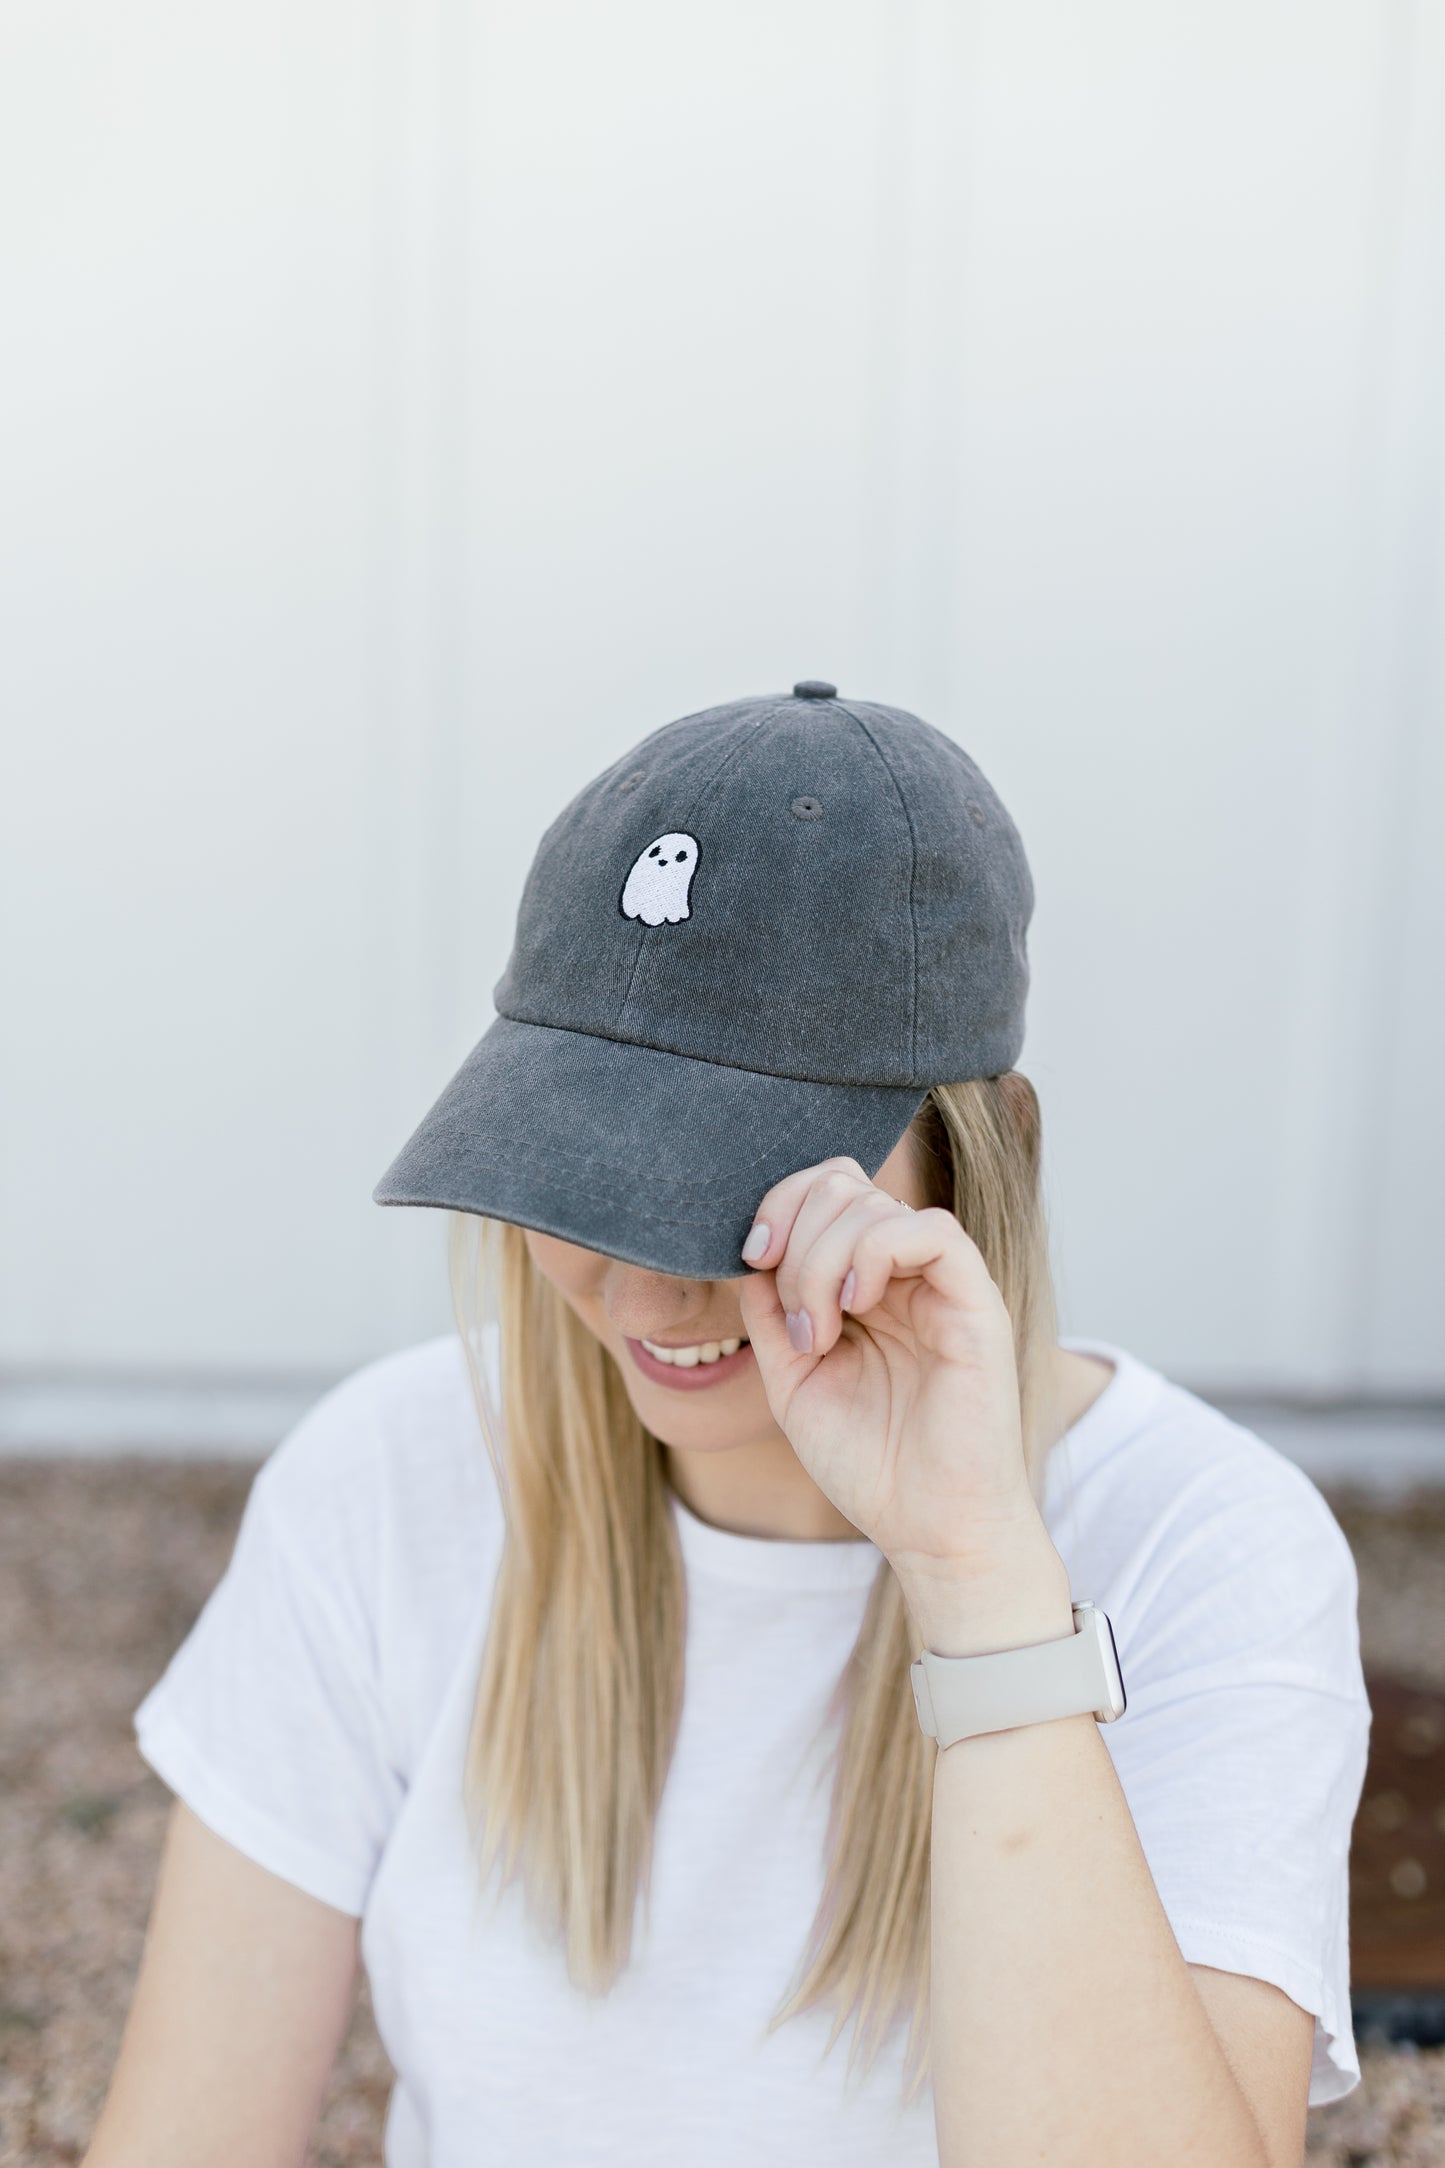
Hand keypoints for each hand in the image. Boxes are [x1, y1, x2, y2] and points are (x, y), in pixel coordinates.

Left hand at [737, 1155, 1058, 1590]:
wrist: (930, 1528)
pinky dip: (877, 1252)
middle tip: (793, 1313)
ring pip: (876, 1205)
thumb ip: (769, 1313)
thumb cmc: (869, 1463)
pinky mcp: (976, 1302)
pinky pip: (933, 1232)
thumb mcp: (790, 1380)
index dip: (780, 1204)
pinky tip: (855, 1304)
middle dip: (795, 1233)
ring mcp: (942, 1284)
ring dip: (822, 1259)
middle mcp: (905, 1273)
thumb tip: (752, 1255)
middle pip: (843, 1184)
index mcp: (864, 1283)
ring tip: (820, 1331)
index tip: (752, 1256)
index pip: (826, 1192)